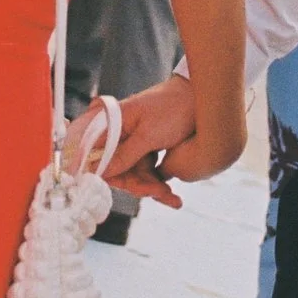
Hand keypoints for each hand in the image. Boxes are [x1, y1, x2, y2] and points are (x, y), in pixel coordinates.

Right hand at [95, 75, 199, 209]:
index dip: (103, 175)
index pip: (96, 156)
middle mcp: (121, 136)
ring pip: (135, 176)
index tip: (121, 188)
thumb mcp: (147, 135)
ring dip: (152, 189)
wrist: (201, 99)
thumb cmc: (172, 108)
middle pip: (118, 170)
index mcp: (112, 125)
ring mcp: (135, 144)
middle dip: (137, 185)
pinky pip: (148, 175)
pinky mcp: (149, 152)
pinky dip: (159, 186)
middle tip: (158, 192)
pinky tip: (173, 198)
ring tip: (173, 197)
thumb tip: (98, 171)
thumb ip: (124, 155)